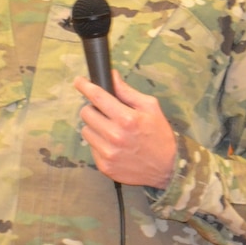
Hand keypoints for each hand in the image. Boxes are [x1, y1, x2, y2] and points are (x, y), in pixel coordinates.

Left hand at [74, 71, 175, 188]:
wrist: (166, 169)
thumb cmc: (159, 135)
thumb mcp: (150, 107)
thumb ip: (127, 91)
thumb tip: (111, 75)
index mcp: (127, 119)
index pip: (97, 97)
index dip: (85, 86)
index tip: (79, 81)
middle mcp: (114, 136)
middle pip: (86, 113)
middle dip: (93, 108)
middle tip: (104, 112)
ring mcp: (108, 153)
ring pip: (85, 130)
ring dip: (95, 126)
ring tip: (110, 129)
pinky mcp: (104, 166)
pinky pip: (91, 147)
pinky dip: (98, 142)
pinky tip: (112, 144)